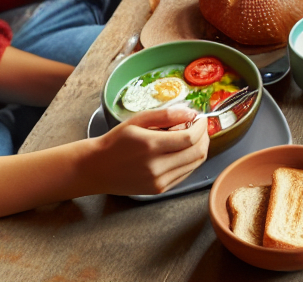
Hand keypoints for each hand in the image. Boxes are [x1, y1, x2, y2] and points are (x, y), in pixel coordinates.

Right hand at [87, 105, 209, 195]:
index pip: (190, 138)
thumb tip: (191, 112)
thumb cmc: (116, 141)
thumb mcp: (138, 120)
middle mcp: (157, 167)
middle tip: (200, 126)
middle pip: (197, 153)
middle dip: (204, 136)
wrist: (98, 168)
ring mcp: (159, 182)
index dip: (201, 126)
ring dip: (199, 148)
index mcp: (151, 146)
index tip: (201, 117)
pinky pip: (185, 174)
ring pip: (194, 165)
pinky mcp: (159, 190)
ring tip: (191, 136)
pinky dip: (190, 160)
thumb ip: (166, 115)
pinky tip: (182, 150)